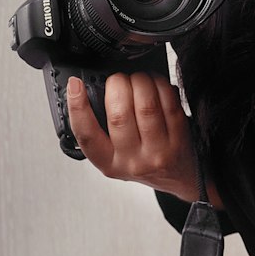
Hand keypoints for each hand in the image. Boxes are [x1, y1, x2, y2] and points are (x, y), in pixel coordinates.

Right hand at [67, 72, 197, 199]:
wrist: (179, 177)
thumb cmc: (146, 161)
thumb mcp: (116, 155)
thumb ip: (103, 128)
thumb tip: (96, 89)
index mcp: (108, 162)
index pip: (86, 135)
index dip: (77, 107)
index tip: (75, 84)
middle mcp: (131, 160)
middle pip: (119, 115)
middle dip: (117, 85)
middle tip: (118, 78)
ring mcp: (157, 152)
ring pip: (146, 107)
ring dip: (141, 82)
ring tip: (138, 78)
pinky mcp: (178, 140)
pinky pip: (169, 105)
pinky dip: (161, 87)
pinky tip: (157, 83)